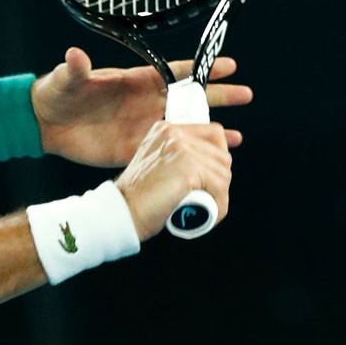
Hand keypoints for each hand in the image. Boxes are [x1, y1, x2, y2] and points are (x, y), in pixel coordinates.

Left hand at [30, 47, 252, 166]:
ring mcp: (142, 125)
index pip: (173, 72)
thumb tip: (74, 56)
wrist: (44, 123)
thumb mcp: (65, 79)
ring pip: (183, 127)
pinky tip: (206, 159)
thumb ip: (75, 69)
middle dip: (217, 96)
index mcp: (134, 80)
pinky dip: (189, 154)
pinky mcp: (134, 148)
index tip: (228, 66)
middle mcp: (144, 102)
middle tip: (245, 94)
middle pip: (188, 98)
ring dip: (208, 130)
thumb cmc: (57, 93)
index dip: (200, 69)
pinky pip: (169, 151)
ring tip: (236, 136)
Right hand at [115, 120, 232, 241]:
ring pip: (223, 173)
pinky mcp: (188, 170)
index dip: (220, 154)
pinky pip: (220, 188)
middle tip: (206, 197)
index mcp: (166, 129)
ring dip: (219, 195)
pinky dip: (219, 206)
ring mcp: (182, 150)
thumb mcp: (155, 163)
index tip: (218, 174)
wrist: (122, 211)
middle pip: (221, 155)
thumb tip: (212, 160)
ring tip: (205, 209)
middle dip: (219, 179)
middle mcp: (174, 134)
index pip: (212, 133)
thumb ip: (176, 156)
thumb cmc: (137, 195)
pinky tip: (208, 214)